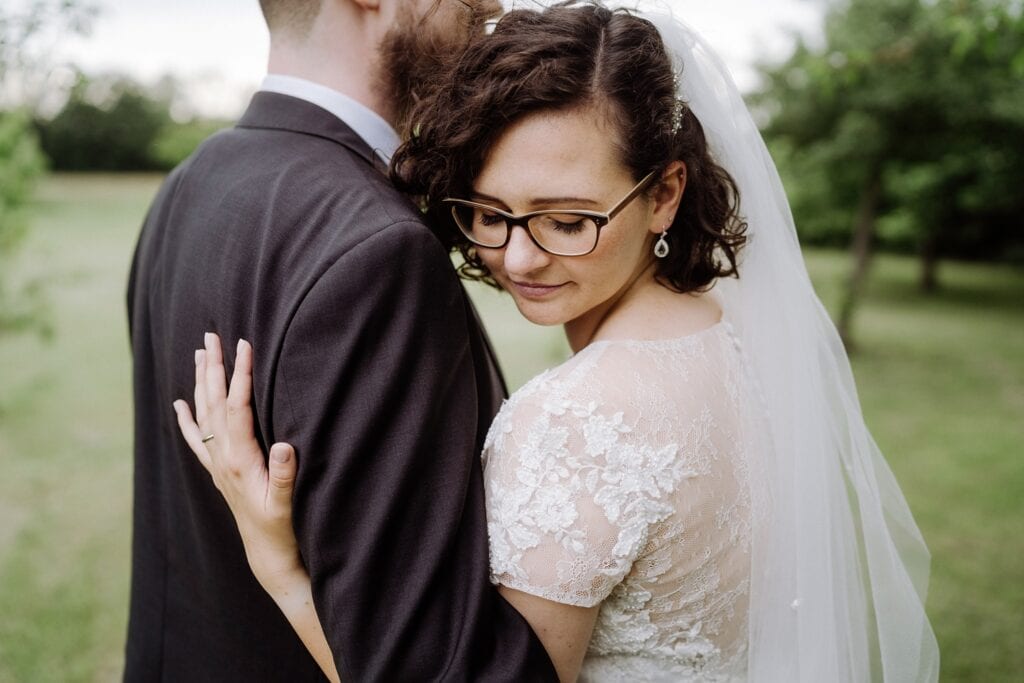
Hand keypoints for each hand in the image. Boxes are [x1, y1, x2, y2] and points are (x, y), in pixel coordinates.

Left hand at [173, 333, 305, 597]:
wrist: (268, 554)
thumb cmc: (283, 528)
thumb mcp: (288, 503)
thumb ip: (284, 475)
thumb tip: (283, 445)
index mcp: (240, 460)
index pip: (238, 408)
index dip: (241, 376)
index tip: (244, 345)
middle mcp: (223, 459)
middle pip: (215, 404)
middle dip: (214, 369)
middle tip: (211, 337)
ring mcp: (218, 465)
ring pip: (205, 415)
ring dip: (202, 383)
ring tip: (200, 354)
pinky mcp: (220, 472)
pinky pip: (198, 440)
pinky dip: (187, 419)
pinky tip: (180, 403)